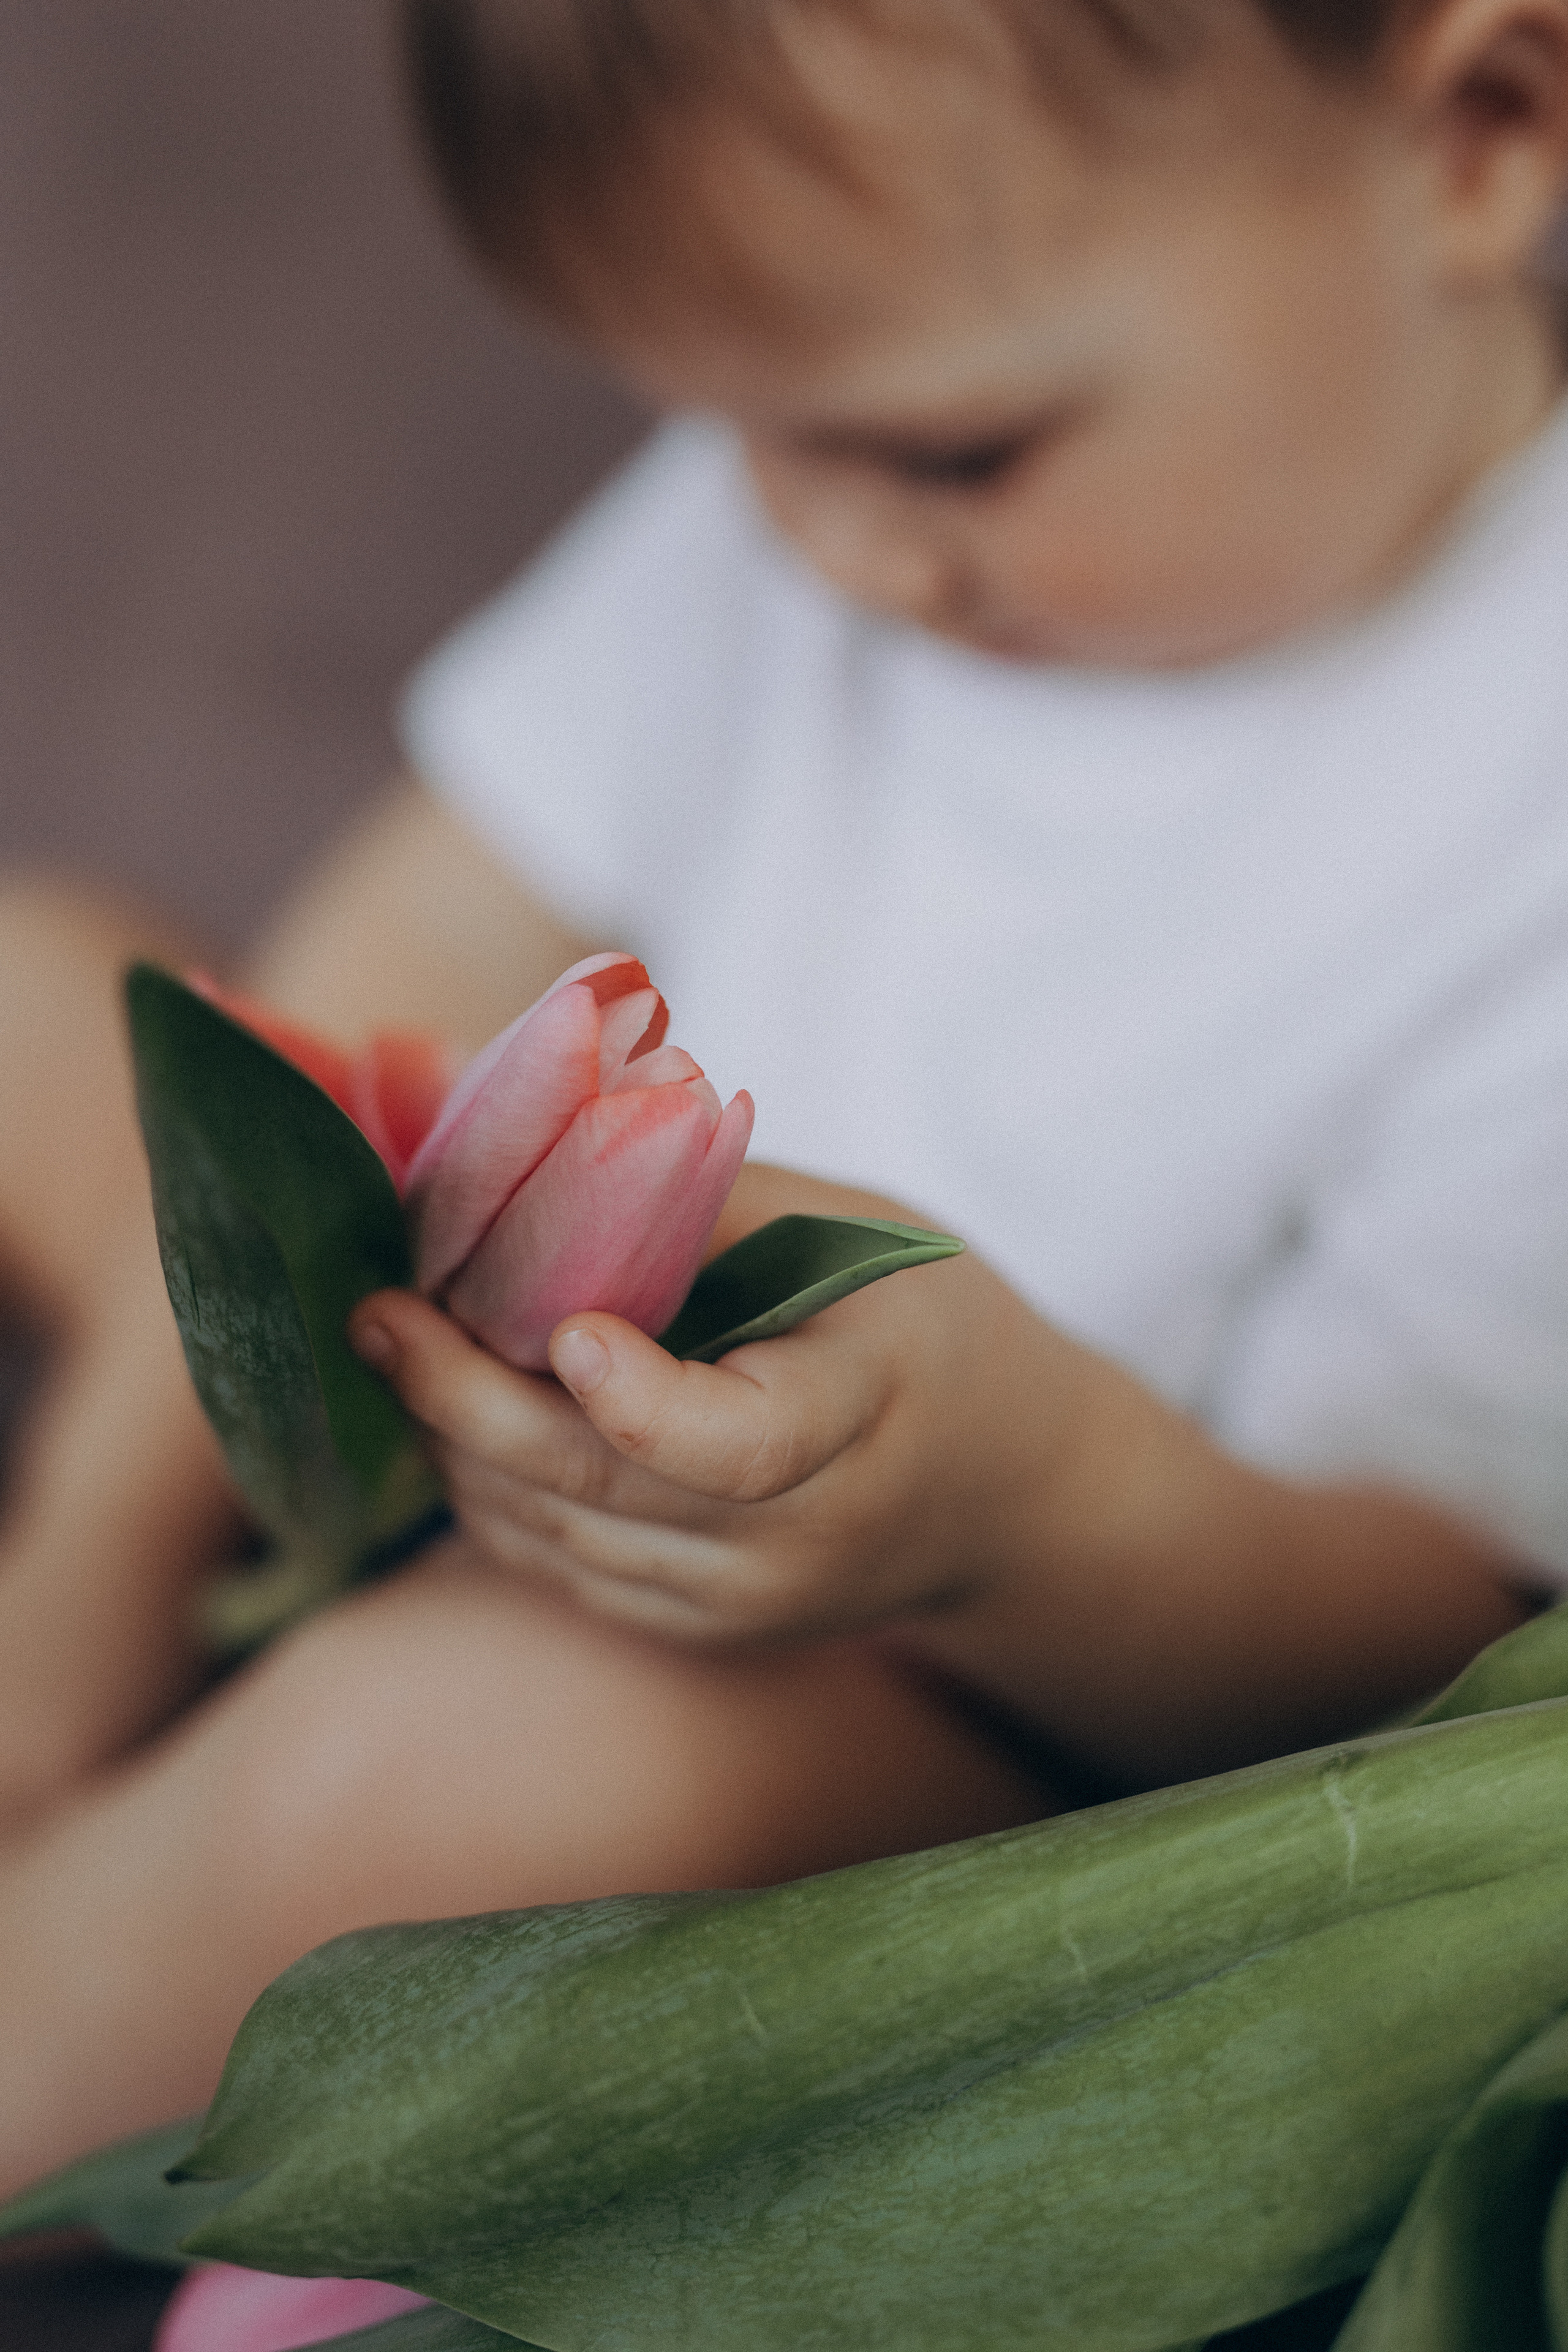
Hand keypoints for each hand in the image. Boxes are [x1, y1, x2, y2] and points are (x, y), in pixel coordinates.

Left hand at [348, 1165, 1072, 1647]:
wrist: (1000, 1489)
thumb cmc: (916, 1320)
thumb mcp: (851, 1233)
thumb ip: (699, 1202)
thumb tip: (526, 1141)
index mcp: (860, 1419)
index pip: (739, 1449)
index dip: (639, 1402)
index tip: (564, 1330)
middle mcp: (794, 1542)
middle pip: (596, 1490)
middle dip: (461, 1400)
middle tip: (374, 1311)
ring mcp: (736, 1607)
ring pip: (546, 1533)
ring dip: (455, 1438)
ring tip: (396, 1337)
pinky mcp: (689, 1632)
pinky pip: (552, 1563)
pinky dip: (489, 1484)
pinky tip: (457, 1405)